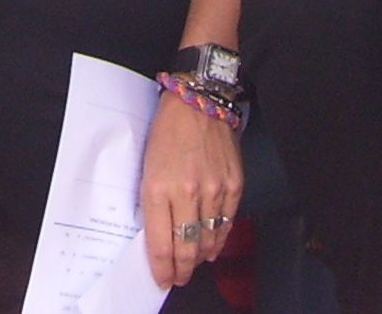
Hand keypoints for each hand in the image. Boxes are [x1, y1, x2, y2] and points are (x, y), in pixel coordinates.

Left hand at [139, 91, 242, 287]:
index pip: (160, 243)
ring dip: (200, 257)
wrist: (198, 102)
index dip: (162, 268)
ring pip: (208, 239)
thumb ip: (153, 202)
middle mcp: (186, 192)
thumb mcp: (147, 166)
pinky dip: (219, 239)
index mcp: (157, 187)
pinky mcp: (234, 184)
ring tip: (194, 264)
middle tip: (179, 278)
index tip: (162, 279)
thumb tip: (160, 234)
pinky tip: (212, 245)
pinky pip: (227, 222)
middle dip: (181, 270)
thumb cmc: (166, 132)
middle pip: (186, 248)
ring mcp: (213, 189)